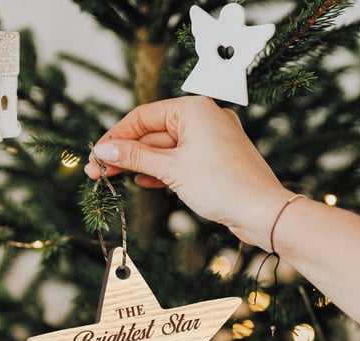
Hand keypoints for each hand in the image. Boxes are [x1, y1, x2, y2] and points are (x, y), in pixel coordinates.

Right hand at [84, 95, 293, 250]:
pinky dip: (164, 171)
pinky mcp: (218, 162)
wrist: (263, 213)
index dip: (117, 136)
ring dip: (142, 164)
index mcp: (194, 109)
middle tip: (99, 171)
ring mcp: (213, 141)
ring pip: (168, 150)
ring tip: (115, 177)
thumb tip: (105, 149)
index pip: (144, 116)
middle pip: (154, 133)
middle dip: (127, 153)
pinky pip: (183, 162)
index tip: (97, 154)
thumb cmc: (223, 185)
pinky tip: (144, 182)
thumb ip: (136, 156)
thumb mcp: (172, 169)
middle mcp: (205, 119)